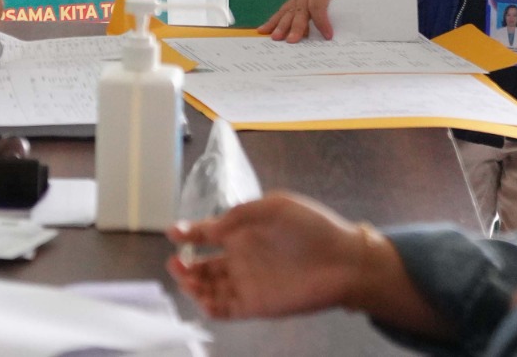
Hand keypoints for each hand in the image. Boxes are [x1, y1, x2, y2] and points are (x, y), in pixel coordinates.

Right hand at [166, 193, 369, 319]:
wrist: (344, 260)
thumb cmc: (312, 227)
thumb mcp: (274, 206)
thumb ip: (240, 214)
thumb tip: (212, 225)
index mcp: (242, 232)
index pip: (206, 233)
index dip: (187, 232)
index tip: (173, 232)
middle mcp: (241, 258)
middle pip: (202, 266)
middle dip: (184, 265)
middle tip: (175, 263)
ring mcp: (247, 283)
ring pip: (209, 288)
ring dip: (193, 285)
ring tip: (186, 279)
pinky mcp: (256, 305)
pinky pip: (226, 310)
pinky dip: (210, 308)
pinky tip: (203, 299)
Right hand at [258, 0, 357, 41]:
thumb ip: (344, 6)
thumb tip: (343, 30)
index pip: (317, 3)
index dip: (321, 20)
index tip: (328, 36)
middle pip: (300, 8)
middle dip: (296, 26)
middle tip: (292, 41)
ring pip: (288, 10)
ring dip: (281, 25)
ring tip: (275, 38)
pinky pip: (282, 10)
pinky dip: (273, 21)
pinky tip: (263, 30)